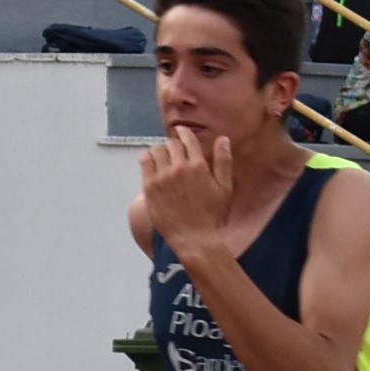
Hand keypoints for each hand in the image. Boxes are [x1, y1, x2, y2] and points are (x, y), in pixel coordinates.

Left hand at [140, 126, 233, 258]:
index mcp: (198, 166)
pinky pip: (145, 162)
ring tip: (161, 156)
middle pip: (171, 144)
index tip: (181, 132)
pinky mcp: (150, 187)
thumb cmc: (211, 216)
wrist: (194, 238)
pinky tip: (149, 161)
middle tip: (172, 150)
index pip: (188, 139)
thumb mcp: (224, 188)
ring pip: (156, 150)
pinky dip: (147, 157)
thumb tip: (223, 139)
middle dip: (173, 144)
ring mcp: (163, 177)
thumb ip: (223, 161)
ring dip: (159, 150)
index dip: (184, 133)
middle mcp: (179, 168)